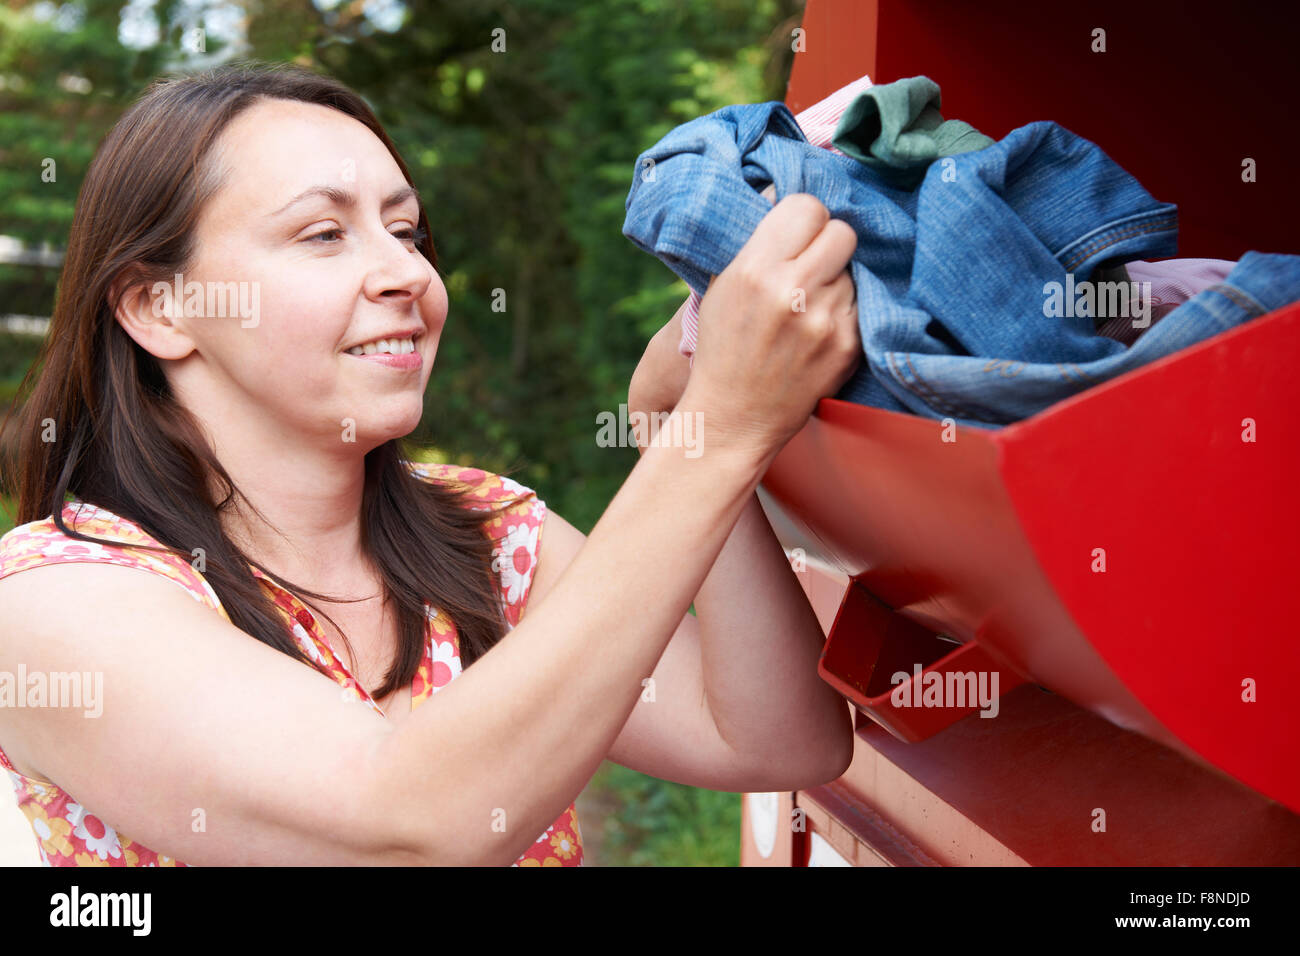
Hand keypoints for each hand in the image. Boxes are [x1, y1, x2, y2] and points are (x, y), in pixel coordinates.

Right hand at [681, 193, 860, 463]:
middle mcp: (794, 291)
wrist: (733, 417)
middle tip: (811, 263)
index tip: (796, 233)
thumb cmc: (723, 348)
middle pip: (842, 231)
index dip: (803, 218)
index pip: (807, 206)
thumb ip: (755, 242)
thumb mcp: (722, 286)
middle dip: (828, 243)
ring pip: (852, 270)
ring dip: (836, 280)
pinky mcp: (848, 346)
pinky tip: (818, 330)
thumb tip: (784, 194)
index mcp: (756, 270)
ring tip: (808, 307)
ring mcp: (825, 320)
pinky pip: (861, 304)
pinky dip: (844, 311)